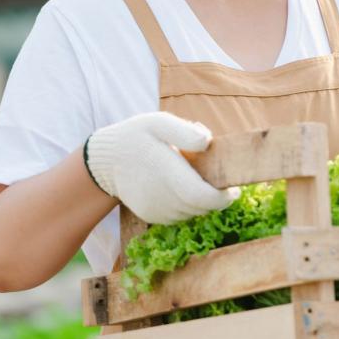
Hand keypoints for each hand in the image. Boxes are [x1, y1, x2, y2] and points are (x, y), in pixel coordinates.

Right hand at [84, 112, 236, 223]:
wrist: (105, 161)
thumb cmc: (137, 136)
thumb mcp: (158, 122)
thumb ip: (185, 132)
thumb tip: (208, 142)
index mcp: (168, 174)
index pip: (204, 197)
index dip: (224, 197)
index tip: (233, 188)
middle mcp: (163, 198)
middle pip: (203, 207)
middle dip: (215, 196)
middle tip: (215, 176)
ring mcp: (157, 210)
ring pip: (192, 212)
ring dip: (200, 199)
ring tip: (191, 176)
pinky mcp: (152, 216)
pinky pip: (180, 215)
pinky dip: (186, 204)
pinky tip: (178, 186)